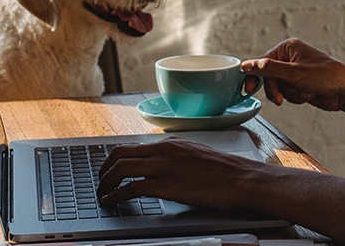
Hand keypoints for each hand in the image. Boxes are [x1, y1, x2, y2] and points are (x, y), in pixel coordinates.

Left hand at [96, 137, 261, 208]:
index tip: (110, 169)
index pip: (134, 146)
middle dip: (105, 168)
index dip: (116, 158)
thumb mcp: (198, 156)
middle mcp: (165, 150)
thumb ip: (178, 158)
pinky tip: (112, 201)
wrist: (243, 179)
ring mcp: (165, 167)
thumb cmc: (227, 172)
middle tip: (101, 181)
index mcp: (172, 143)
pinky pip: (132, 188)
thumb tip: (164, 169)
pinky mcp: (167, 185)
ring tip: (102, 193)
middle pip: (121, 153)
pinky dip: (116, 195)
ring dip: (106, 182)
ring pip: (122, 168)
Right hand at [242, 38, 344, 111]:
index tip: (248, 88)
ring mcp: (295, 72)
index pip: (262, 62)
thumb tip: (247, 64)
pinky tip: (308, 95)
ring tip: (303, 93)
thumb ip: (268, 69)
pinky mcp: (300, 84)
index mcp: (288, 48)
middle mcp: (290, 58)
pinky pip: (288, 94)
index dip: (254, 76)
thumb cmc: (326, 76)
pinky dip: (296, 97)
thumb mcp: (293, 73)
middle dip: (277, 89)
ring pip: (278, 87)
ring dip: (289, 94)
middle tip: (279, 99)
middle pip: (269, 77)